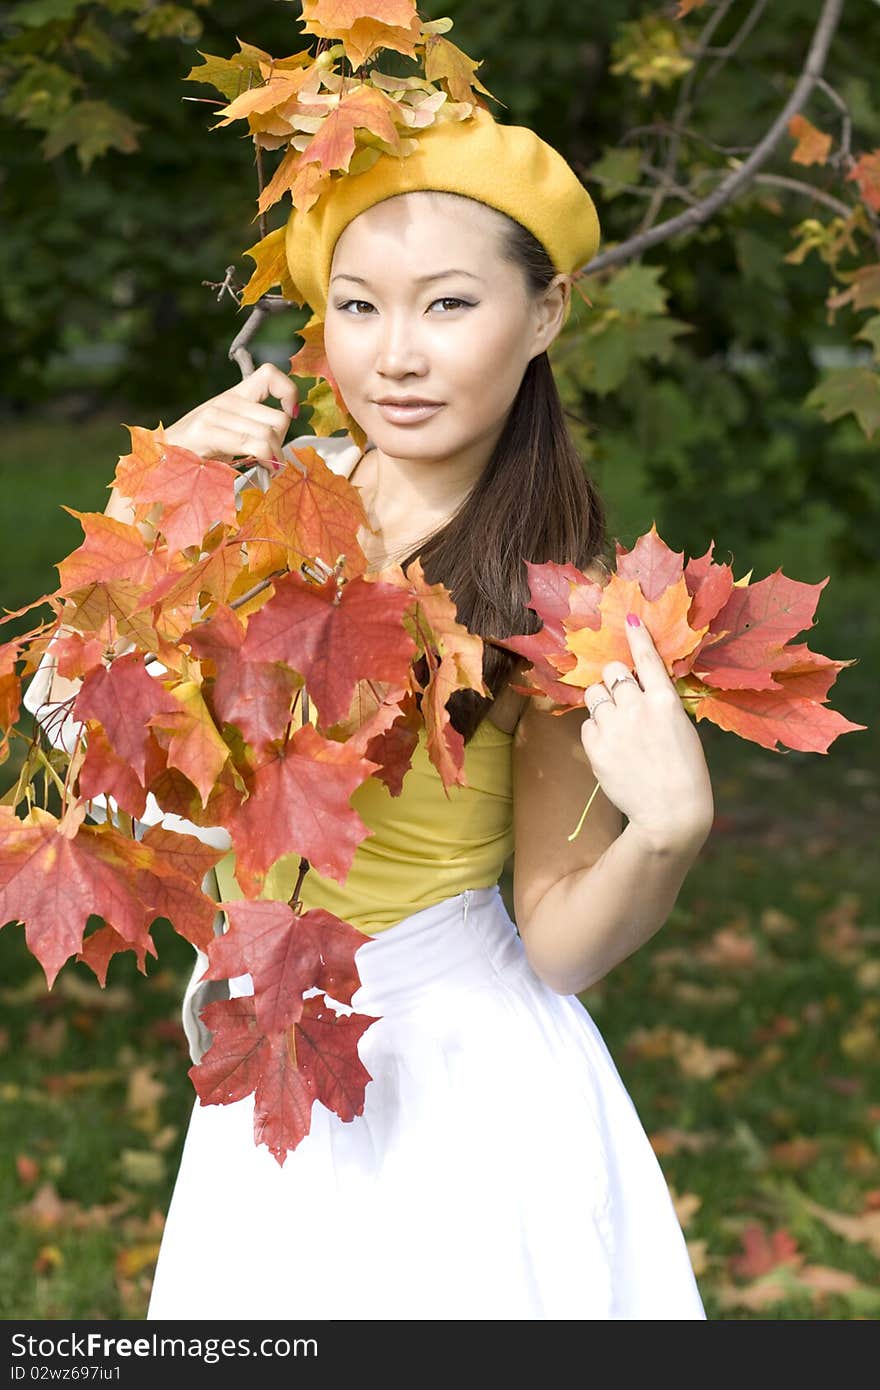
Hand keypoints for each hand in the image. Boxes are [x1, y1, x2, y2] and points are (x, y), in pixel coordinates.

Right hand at [162, 361, 299, 462]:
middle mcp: (226, 401)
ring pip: (269, 433)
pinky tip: (263, 470)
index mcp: (233, 397)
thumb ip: (252, 431)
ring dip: (275, 457)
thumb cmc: (196, 454)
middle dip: (283, 443)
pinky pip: (252, 444)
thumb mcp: (227, 436)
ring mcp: (215, 415)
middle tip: (272, 458)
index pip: (269, 374)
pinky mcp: (207, 432)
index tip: (291, 414)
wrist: (159, 462)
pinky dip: (265, 460)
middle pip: (278, 417)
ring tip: (267, 468)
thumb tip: (281, 443)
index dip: (289, 392)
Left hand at [579, 613, 713, 852]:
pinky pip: (587, 723)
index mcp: (666, 701)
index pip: (646, 658)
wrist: (670, 812)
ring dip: (602, 701)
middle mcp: (638, 707)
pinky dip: (596, 729)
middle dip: (614, 679)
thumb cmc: (684, 771)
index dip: (637, 635)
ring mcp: (615, 727)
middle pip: (612, 671)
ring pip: (594, 694)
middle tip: (622, 696)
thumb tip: (640, 685)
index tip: (629, 618)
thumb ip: (660, 703)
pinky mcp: (596, 747)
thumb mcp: (681, 728)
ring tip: (616, 723)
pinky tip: (612, 745)